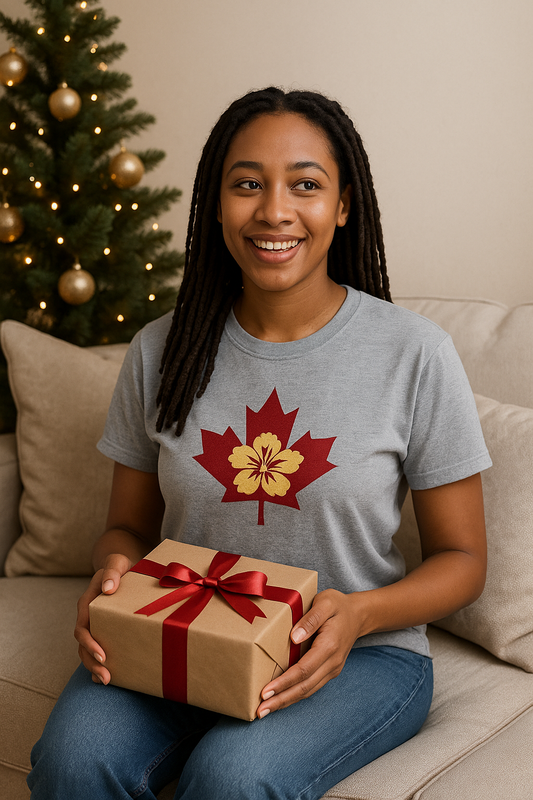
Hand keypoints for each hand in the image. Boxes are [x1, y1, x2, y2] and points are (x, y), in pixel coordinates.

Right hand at [74, 553, 131, 684]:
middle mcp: (87, 617)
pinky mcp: (103, 629)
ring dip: (94, 667)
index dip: (89, 644)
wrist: (120, 567)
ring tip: (106, 681)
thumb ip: (112, 572)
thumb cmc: (118, 565)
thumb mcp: (116, 563)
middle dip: (91, 662)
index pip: (82, 628)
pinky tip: (110, 677)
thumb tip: (108, 588)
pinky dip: (99, 664)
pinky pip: (97, 649)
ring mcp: (94, 624)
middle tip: (105, 677)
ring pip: (87, 650)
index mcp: (87, 603)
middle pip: (82, 645)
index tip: (102, 656)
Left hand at [257, 589, 362, 717]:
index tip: (265, 691)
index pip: (304, 670)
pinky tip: (281, 699)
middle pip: (305, 687)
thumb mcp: (325, 602)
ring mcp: (332, 669)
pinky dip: (295, 695)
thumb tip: (294, 637)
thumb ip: (310, 619)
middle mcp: (332, 662)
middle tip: (259, 711)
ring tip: (265, 710)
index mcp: (329, 645)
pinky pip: (311, 687)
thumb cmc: (338, 605)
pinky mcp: (329, 671)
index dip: (284, 682)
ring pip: (308, 691)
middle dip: (281, 700)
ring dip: (286, 702)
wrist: (358, 615)